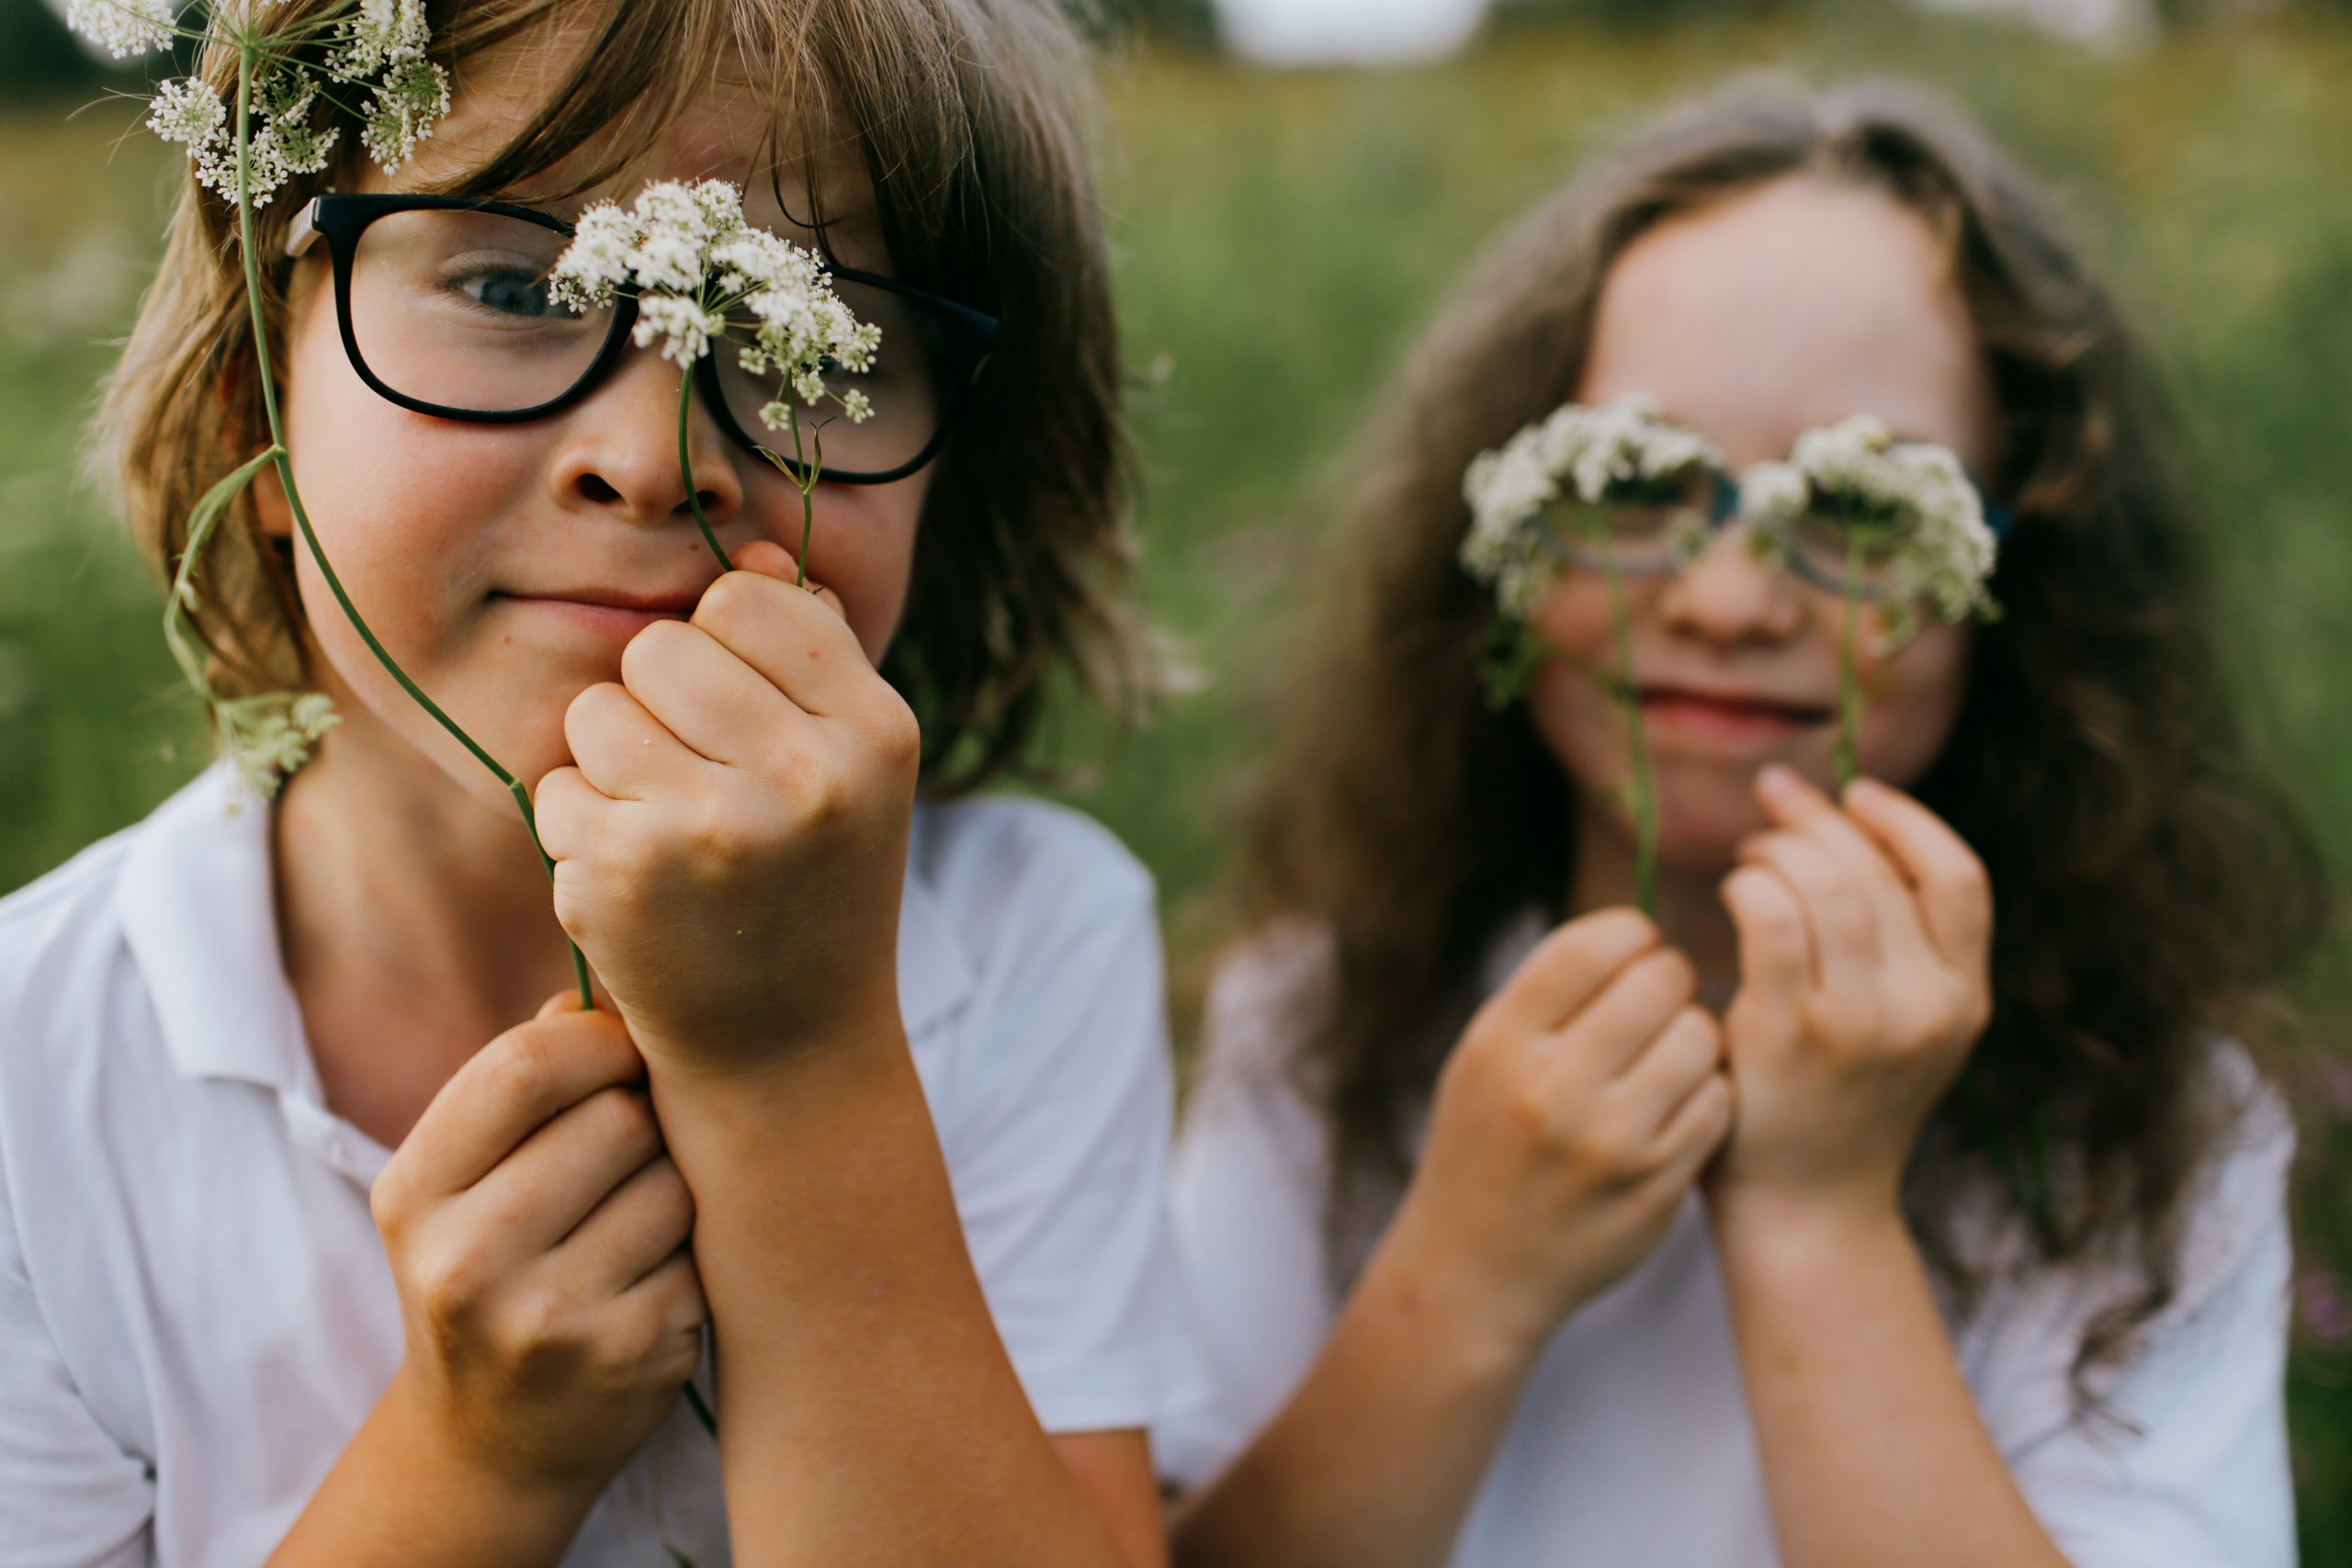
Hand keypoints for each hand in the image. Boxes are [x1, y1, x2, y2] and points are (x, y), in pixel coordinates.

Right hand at [369, 998, 706, 1499]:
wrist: (488, 1445)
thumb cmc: (490, 1271)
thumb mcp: (461, 1184)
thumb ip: (521, 1080)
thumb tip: (595, 995)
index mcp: (416, 1192)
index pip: (528, 1063)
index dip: (600, 1042)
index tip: (622, 1056)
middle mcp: (467, 1260)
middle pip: (620, 1118)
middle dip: (643, 1121)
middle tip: (628, 1158)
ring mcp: (551, 1318)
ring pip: (676, 1182)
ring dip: (678, 1188)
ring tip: (636, 1223)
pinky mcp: (633, 1355)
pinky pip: (706, 1251)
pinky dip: (695, 1256)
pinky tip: (655, 1282)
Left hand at [535, 540, 920, 1076]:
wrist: (790, 1051)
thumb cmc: (816, 882)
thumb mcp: (852, 764)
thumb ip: (809, 647)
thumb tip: (744, 543)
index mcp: (876, 731)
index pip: (746, 599)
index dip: (726, 653)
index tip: (746, 724)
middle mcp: (805, 775)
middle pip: (660, 646)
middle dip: (659, 705)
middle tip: (698, 785)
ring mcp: (711, 827)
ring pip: (597, 710)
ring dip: (610, 765)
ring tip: (667, 830)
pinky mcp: (625, 875)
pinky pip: (556, 785)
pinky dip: (577, 828)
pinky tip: (634, 880)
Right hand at [1381, 909, 1734, 1361]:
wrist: (1475, 1271)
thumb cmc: (1486, 1143)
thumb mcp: (1483, 1058)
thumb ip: (1549, 996)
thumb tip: (1641, 932)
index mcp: (1502, 1043)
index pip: (1592, 944)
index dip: (1630, 934)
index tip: (1635, 951)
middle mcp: (1552, 1088)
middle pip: (1658, 981)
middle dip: (1669, 981)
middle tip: (1660, 1003)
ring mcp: (1610, 1141)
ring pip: (1700, 1037)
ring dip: (1694, 1037)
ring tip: (1667, 1056)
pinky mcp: (1657, 1185)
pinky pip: (1717, 1101)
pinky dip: (1707, 1093)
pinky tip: (1676, 1106)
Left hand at [1711, 766, 1992, 1221]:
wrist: (1805, 1209)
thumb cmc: (1836, 1104)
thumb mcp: (1905, 1031)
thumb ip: (1903, 951)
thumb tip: (1852, 833)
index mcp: (1964, 1000)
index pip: (1960, 878)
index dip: (1907, 821)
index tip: (1855, 794)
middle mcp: (1925, 1009)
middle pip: (1877, 871)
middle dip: (1818, 822)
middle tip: (1772, 811)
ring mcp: (1860, 1024)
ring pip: (1824, 886)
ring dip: (1778, 852)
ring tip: (1750, 859)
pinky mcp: (1790, 1034)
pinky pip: (1772, 920)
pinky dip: (1750, 886)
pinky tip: (1734, 892)